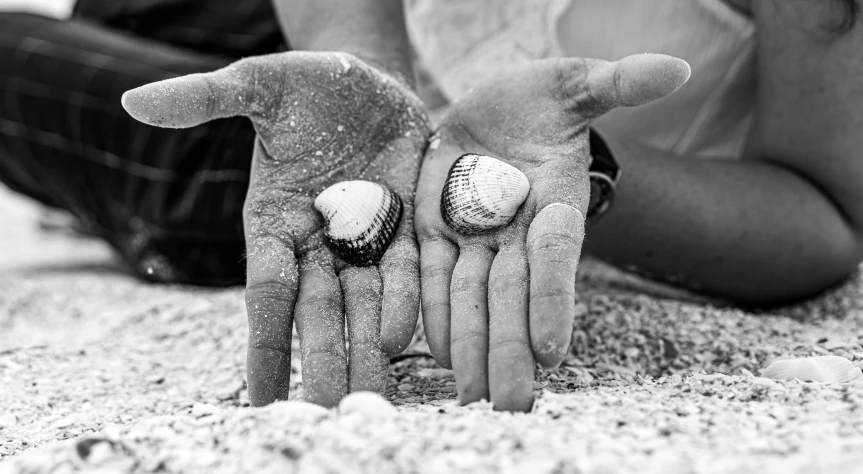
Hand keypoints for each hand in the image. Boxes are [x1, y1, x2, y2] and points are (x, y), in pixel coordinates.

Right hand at [122, 52, 428, 406]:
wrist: (371, 81)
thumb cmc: (307, 84)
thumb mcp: (259, 83)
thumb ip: (207, 97)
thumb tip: (135, 102)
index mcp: (273, 221)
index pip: (266, 291)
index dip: (263, 343)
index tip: (261, 398)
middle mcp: (317, 243)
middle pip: (319, 312)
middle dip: (323, 360)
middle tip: (329, 412)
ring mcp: (364, 239)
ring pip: (366, 304)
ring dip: (368, 350)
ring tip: (374, 397)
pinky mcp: (407, 227)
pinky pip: (408, 273)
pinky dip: (410, 304)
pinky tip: (408, 342)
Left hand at [415, 54, 689, 410]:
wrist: (490, 109)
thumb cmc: (541, 98)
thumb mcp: (575, 83)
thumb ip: (617, 83)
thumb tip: (677, 69)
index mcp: (554, 201)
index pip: (555, 257)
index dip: (553, 300)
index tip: (553, 350)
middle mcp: (514, 231)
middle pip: (511, 294)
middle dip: (508, 347)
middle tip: (509, 402)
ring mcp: (471, 234)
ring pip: (467, 294)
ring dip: (465, 341)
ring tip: (465, 391)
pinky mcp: (431, 228)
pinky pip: (423, 271)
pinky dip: (416, 304)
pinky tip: (410, 343)